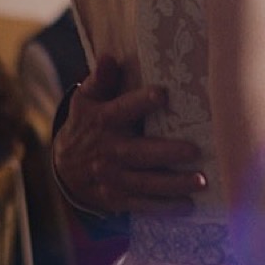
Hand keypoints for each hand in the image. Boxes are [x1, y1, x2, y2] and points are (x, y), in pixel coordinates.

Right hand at [54, 55, 204, 214]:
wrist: (64, 169)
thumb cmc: (86, 126)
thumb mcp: (86, 101)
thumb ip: (100, 80)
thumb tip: (109, 57)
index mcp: (104, 122)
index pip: (122, 110)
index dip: (141, 102)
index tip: (162, 94)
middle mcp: (109, 151)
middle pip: (139, 153)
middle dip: (167, 153)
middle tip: (195, 150)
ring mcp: (113, 178)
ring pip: (145, 182)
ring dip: (174, 184)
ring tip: (201, 181)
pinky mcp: (118, 198)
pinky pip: (143, 204)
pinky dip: (165, 207)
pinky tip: (189, 206)